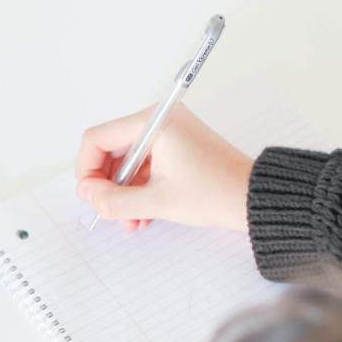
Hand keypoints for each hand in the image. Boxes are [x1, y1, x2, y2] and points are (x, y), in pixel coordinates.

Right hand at [74, 104, 252, 231]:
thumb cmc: (216, 193)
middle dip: (107, 185)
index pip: (97, 139)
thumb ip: (113, 200)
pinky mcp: (175, 147)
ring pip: (126, 162)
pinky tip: (142, 214)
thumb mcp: (156, 202)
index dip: (87, 170)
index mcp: (154, 123)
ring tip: (130, 219)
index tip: (91, 196)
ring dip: (123, 192)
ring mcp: (168, 134)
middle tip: (110, 210)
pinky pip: (143, 166)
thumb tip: (87, 194)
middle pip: (110, 150)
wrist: (254, 199)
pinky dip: (138, 188)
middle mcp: (159, 121)